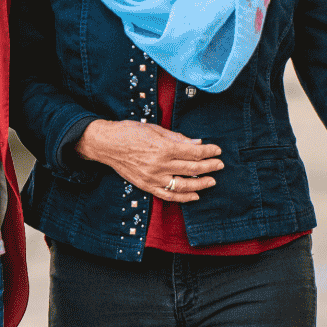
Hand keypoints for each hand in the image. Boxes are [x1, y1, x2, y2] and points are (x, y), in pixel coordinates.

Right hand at [76, 119, 223, 201]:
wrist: (107, 145)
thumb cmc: (130, 132)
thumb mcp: (156, 130)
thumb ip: (177, 138)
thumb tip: (196, 142)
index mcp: (163, 148)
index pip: (193, 152)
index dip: (208, 151)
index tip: (217, 150)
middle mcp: (160, 165)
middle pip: (192, 169)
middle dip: (209, 167)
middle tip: (220, 165)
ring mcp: (153, 178)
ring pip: (183, 185)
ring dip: (201, 184)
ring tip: (212, 181)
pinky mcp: (147, 186)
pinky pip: (168, 195)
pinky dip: (183, 197)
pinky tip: (194, 195)